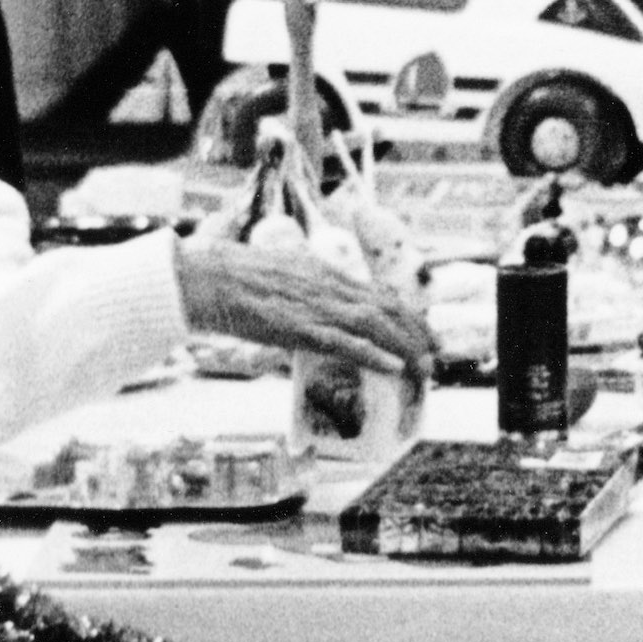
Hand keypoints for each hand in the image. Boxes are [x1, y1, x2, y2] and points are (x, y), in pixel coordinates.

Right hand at [177, 238, 434, 375]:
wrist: (208, 277)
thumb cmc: (235, 279)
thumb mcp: (281, 277)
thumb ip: (303, 291)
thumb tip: (312, 314)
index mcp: (325, 272)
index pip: (379, 292)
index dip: (406, 315)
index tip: (421, 333)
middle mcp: (329, 286)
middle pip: (388, 308)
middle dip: (416, 333)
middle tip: (434, 356)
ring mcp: (317, 306)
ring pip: (376, 325)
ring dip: (406, 348)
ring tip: (425, 369)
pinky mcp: (302, 328)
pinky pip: (346, 343)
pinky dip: (374, 355)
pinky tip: (394, 368)